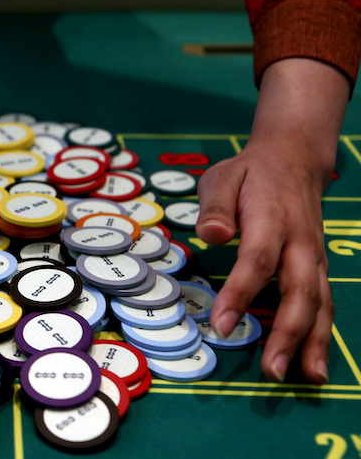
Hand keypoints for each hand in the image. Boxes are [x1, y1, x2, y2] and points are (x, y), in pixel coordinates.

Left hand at [195, 58, 347, 383]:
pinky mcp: (317, 266)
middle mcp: (300, 243)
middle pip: (299, 291)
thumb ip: (215, 206)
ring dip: (314, 342)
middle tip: (271, 370)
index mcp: (272, 220)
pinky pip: (325, 302)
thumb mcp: (223, 177)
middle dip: (287, 333)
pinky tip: (315, 363)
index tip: (221, 325)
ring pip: (320, 303)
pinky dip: (323, 334)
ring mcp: (314, 256)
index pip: (257, 261)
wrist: (294, 158)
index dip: (240, 294)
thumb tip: (211, 235)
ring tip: (307, 378)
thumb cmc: (250, 173)